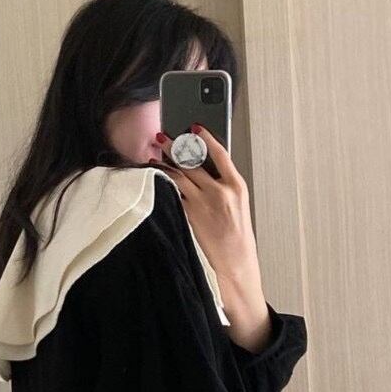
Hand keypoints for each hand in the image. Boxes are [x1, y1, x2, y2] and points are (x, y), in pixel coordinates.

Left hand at [147, 124, 262, 288]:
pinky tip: (153, 180)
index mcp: (236, 186)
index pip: (219, 153)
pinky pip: (172, 196)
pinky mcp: (188, 216)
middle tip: (162, 137)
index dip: (205, 137)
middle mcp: (220, 191)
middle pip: (194, 162)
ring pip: (179, 176)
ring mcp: (202, 204)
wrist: (235, 265)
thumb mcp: (238, 207)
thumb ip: (223, 188)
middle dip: (176, 147)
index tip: (194, 126)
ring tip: (153, 156)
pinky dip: (162, 186)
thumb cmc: (236, 239)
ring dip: (164, 164)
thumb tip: (205, 171)